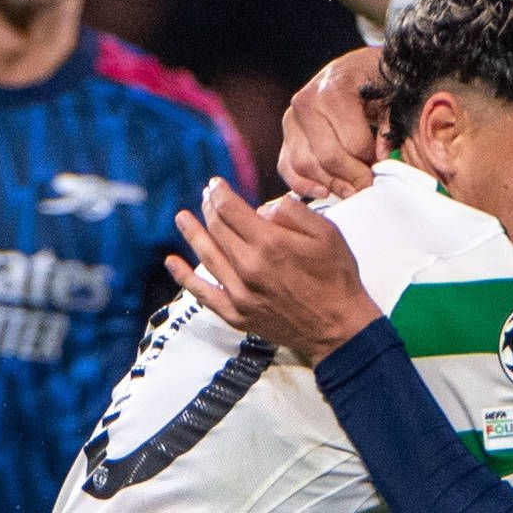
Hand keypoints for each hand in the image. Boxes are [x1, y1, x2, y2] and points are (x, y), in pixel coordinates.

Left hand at [167, 181, 381, 359]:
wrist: (340, 328)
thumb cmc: (337, 278)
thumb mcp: (327, 233)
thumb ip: (292, 212)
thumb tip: (263, 208)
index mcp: (270, 244)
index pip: (231, 209)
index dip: (220, 193)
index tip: (215, 184)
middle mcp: (249, 267)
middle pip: (218, 229)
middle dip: (209, 208)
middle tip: (206, 197)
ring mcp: (240, 294)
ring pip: (207, 255)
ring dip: (192, 233)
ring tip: (182, 218)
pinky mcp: (237, 315)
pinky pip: (203, 294)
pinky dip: (184, 277)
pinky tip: (172, 263)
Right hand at [277, 44, 386, 199]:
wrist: (353, 69)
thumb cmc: (374, 81)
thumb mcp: (390, 94)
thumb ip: (390, 124)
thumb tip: (382, 155)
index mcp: (333, 90)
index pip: (354, 143)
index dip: (372, 160)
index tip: (384, 166)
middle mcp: (306, 103)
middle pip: (329, 157)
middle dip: (353, 177)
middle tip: (369, 185)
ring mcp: (291, 120)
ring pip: (306, 166)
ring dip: (331, 184)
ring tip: (352, 190)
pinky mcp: (286, 134)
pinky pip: (287, 167)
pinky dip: (302, 185)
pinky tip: (324, 192)